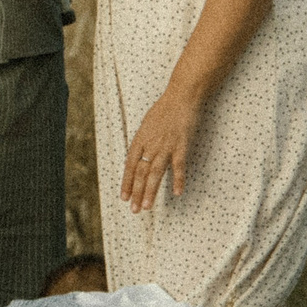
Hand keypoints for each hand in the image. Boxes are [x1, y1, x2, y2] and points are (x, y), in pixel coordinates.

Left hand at [120, 85, 201, 210]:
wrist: (182, 95)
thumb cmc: (165, 109)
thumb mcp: (148, 124)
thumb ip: (144, 141)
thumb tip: (140, 156)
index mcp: (140, 139)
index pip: (130, 165)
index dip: (126, 182)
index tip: (123, 197)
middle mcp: (151, 144)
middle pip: (140, 172)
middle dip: (136, 192)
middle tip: (134, 210)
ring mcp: (166, 146)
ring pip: (155, 172)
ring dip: (150, 191)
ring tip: (146, 206)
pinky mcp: (181, 145)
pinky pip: (178, 166)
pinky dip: (178, 179)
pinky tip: (177, 192)